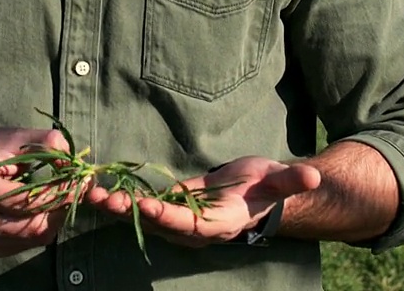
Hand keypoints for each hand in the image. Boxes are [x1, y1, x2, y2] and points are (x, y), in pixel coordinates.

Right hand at [0, 126, 75, 257]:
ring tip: (61, 194)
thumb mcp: (8, 136)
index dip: (59, 192)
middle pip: (33, 226)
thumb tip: (72, 159)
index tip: (82, 179)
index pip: (27, 201)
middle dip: (62, 207)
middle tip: (79, 188)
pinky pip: (27, 243)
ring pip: (34, 238)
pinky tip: (42, 207)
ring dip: (55, 217)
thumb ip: (42, 142)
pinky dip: (42, 225)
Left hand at [84, 156, 321, 246]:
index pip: (189, 223)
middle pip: (157, 223)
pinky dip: (119, 199)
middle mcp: (193, 228)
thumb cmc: (267, 186)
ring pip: (143, 217)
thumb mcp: (279, 181)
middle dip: (128, 213)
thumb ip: (292, 180)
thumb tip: (313, 176)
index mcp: (218, 223)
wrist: (257, 195)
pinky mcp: (168, 207)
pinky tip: (95, 188)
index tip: (144, 206)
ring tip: (90, 194)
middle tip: (102, 199)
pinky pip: (141, 206)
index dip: (166, 216)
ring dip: (116, 207)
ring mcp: (178, 220)